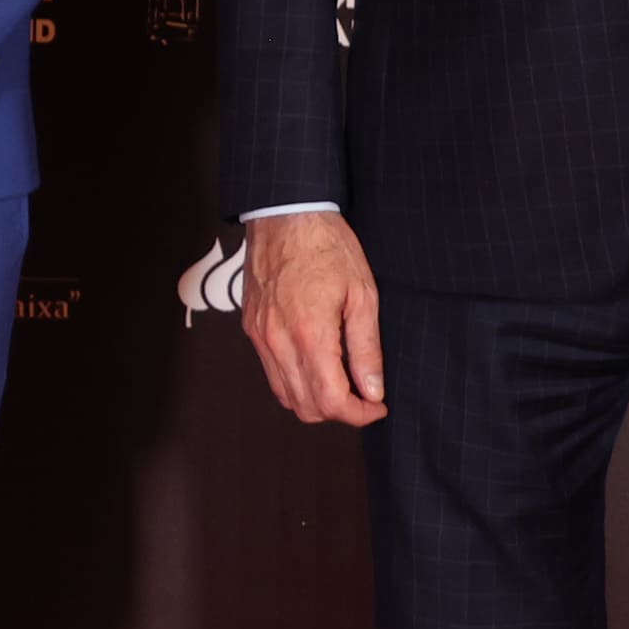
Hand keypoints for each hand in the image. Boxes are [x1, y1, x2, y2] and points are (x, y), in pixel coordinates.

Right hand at [240, 212, 384, 426]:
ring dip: (315, 400)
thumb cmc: (327, 246)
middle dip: (339, 411)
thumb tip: (373, 390)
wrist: (284, 214)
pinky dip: (295, 382)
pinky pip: (271, 373)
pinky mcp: (251, 328)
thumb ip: (366, 347)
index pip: (330, 401)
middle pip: (306, 407)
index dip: (358, 414)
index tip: (377, 407)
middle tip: (363, 396)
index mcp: (310, 333)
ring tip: (341, 382)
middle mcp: (278, 340)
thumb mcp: (362, 293)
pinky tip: (316, 363)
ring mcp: (259, 336)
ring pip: (285, 396)